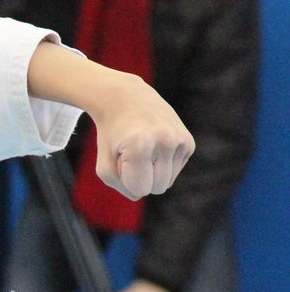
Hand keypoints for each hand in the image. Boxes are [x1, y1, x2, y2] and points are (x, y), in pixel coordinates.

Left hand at [87, 72, 194, 199]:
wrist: (125, 98)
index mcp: (140, 145)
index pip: (140, 189)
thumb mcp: (103, 162)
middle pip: (158, 188)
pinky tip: (154, 144)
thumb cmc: (111, 134)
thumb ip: (120, 186)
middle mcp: (165, 140)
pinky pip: (175, 171)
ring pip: (168, 182)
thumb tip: (143, 193)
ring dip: (153, 172)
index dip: (126, 178)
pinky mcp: (188, 141)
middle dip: (141, 177)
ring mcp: (179, 139)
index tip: (120, 157)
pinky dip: (163, 164)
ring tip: (143, 148)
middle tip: (131, 152)